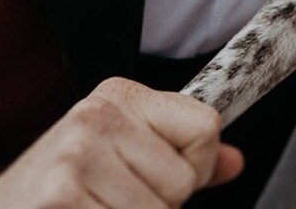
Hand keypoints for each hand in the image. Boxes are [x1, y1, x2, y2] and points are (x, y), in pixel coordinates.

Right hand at [0, 77, 242, 207]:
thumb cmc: (62, 189)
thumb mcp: (123, 156)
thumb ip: (180, 155)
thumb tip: (234, 162)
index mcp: (119, 97)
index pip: (204, 127)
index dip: (193, 169)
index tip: (157, 177)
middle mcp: (97, 115)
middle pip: (181, 181)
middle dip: (158, 205)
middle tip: (112, 201)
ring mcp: (76, 156)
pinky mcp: (61, 196)